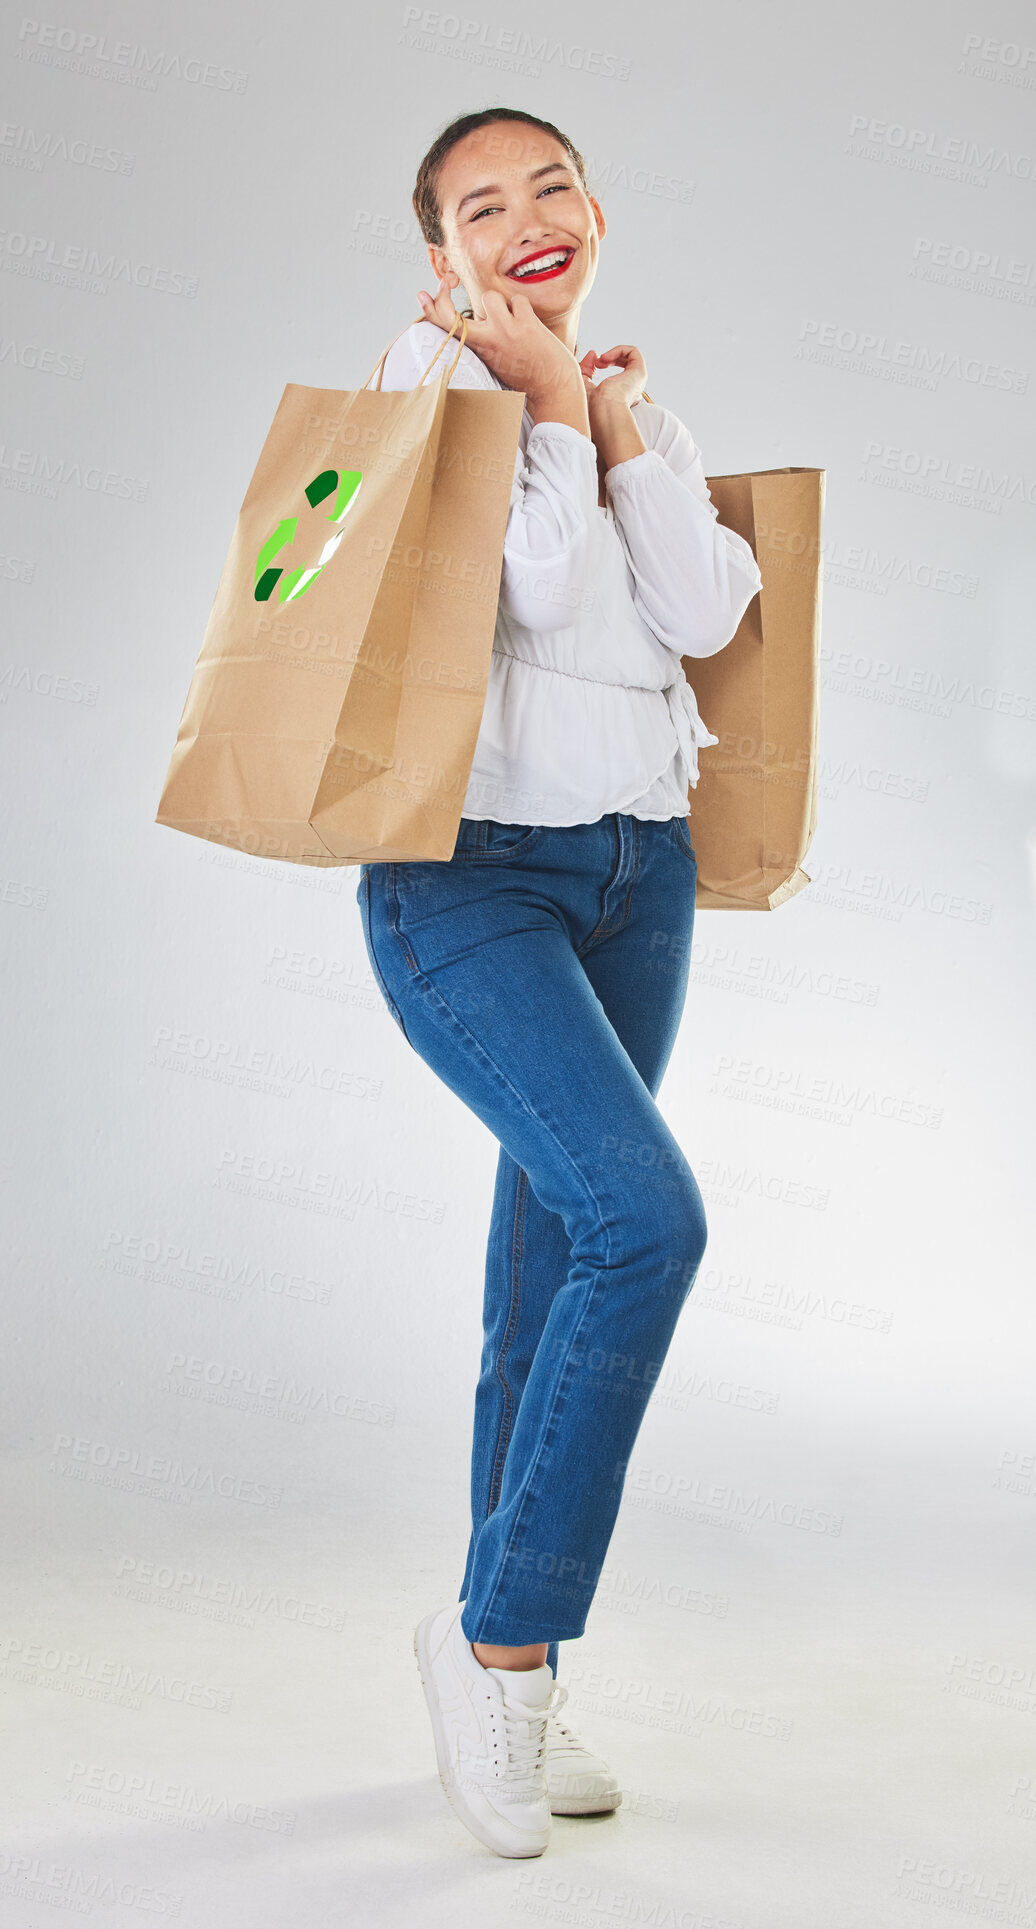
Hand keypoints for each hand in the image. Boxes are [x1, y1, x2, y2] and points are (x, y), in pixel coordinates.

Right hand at [416, 272, 581, 405]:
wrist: (553, 386)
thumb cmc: (524, 372)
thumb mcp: (494, 359)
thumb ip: (482, 339)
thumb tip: (475, 313)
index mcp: (477, 350)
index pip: (445, 329)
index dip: (430, 309)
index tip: (423, 294)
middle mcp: (486, 341)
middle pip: (452, 315)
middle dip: (443, 295)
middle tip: (447, 282)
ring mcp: (504, 331)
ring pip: (490, 297)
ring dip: (501, 304)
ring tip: (512, 322)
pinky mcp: (524, 324)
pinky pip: (517, 300)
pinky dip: (524, 309)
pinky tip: (529, 324)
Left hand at [578, 343, 647, 418]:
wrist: (603, 411)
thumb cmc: (592, 406)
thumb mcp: (584, 383)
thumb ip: (586, 368)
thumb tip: (593, 353)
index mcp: (621, 396)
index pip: (618, 376)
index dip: (603, 364)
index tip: (594, 366)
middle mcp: (632, 389)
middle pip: (625, 364)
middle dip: (609, 358)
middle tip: (598, 363)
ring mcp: (637, 380)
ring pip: (629, 357)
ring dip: (613, 353)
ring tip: (602, 360)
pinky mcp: (640, 372)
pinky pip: (633, 352)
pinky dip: (618, 349)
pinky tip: (607, 357)